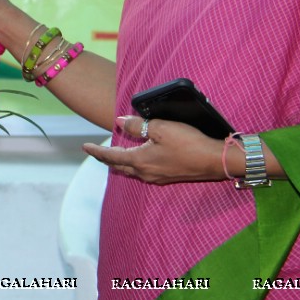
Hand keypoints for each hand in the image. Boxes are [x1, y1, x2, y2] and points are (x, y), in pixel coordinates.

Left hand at [83, 115, 223, 184]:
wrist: (214, 161)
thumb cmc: (188, 143)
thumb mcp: (161, 128)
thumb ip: (137, 125)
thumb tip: (120, 122)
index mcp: (140, 161)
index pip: (111, 156)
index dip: (97, 151)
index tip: (85, 147)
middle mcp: (145, 173)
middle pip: (119, 166)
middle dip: (106, 158)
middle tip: (97, 151)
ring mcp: (157, 177)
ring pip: (131, 170)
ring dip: (121, 162)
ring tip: (115, 153)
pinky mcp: (167, 176)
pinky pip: (143, 171)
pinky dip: (135, 163)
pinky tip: (139, 157)